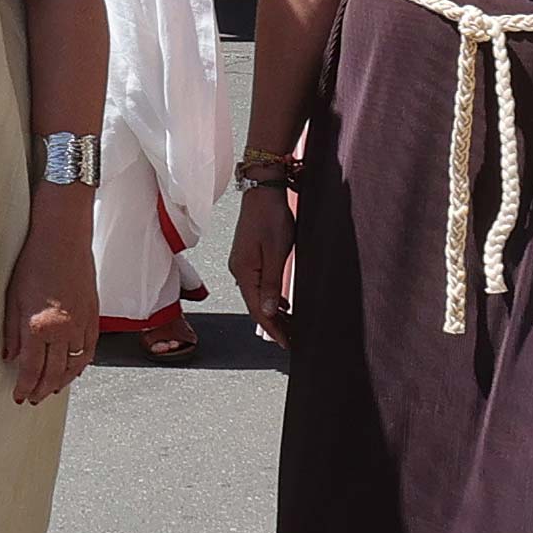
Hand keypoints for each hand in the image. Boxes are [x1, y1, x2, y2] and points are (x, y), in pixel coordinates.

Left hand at [0, 208, 98, 405]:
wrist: (63, 239)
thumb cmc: (35, 261)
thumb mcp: (13, 298)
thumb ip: (11, 332)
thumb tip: (10, 356)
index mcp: (38, 326)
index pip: (31, 369)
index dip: (24, 387)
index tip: (19, 396)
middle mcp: (63, 330)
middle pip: (54, 373)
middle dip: (42, 389)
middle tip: (34, 398)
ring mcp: (81, 324)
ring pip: (74, 365)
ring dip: (62, 381)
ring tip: (51, 388)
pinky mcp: (93, 316)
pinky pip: (89, 350)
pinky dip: (81, 364)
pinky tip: (74, 369)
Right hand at [227, 186, 295, 346]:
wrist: (262, 189)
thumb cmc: (271, 217)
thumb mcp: (276, 252)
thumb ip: (272, 284)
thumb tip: (268, 311)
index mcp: (244, 272)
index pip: (258, 310)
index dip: (273, 329)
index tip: (287, 344)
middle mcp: (239, 271)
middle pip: (256, 306)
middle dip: (274, 325)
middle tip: (292, 340)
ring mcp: (242, 263)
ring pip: (258, 296)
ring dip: (274, 312)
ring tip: (291, 326)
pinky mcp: (248, 256)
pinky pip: (259, 284)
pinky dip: (272, 297)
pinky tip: (284, 304)